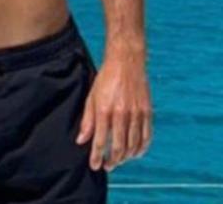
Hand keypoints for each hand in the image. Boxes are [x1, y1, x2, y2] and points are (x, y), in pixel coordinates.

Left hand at [76, 52, 151, 170]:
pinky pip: (147, 136)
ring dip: (126, 157)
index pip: (100, 141)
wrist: (126, 63)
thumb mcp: (91, 98)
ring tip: (119, 160)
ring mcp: (137, 114)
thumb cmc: (106, 80)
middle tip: (107, 166)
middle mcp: (122, 114)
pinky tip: (136, 153)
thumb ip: (87, 121)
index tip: (95, 166)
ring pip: (133, 144)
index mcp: (105, 111)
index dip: (97, 156)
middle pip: (118, 147)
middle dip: (112, 160)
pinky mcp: (147, 112)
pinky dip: (142, 148)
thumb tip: (81, 140)